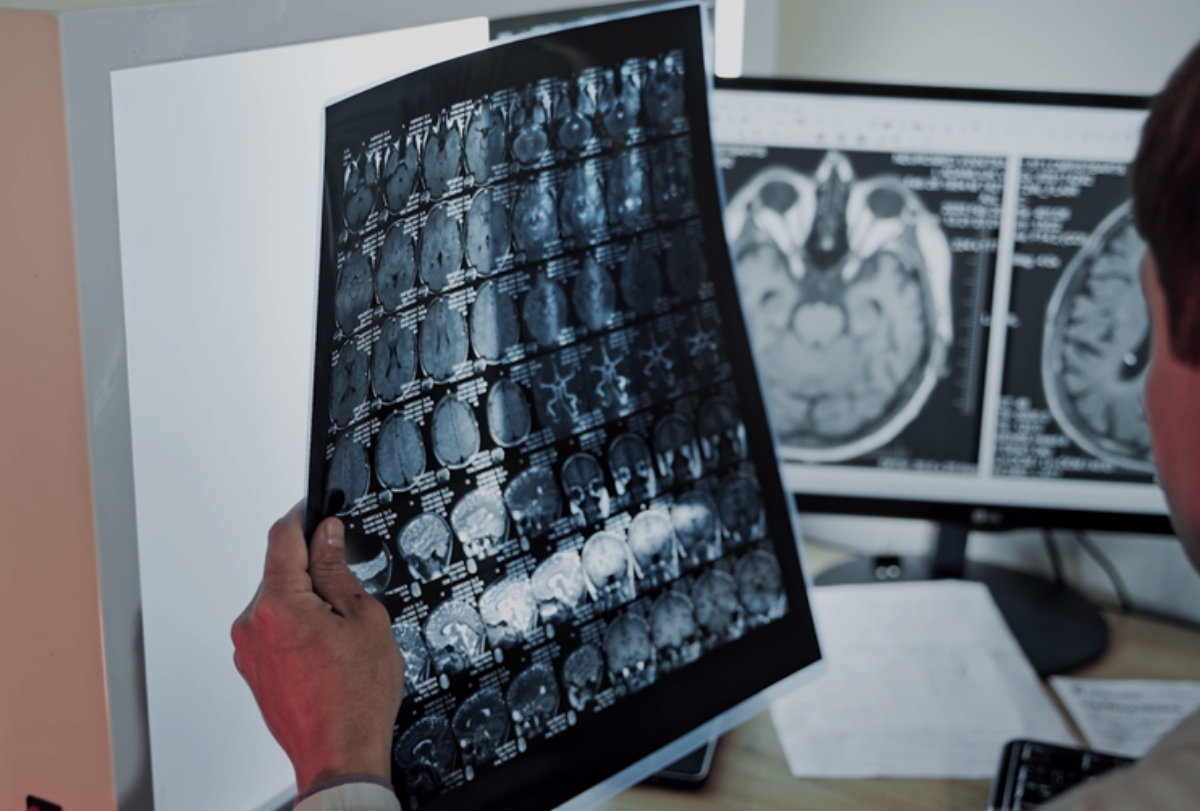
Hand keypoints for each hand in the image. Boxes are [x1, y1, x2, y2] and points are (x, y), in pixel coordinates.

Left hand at [232, 504, 404, 792]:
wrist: (340, 754)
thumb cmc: (355, 699)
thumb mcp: (364, 619)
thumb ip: (338, 570)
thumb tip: (327, 536)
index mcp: (278, 605)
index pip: (283, 538)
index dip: (304, 518)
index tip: (318, 513)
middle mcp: (252, 625)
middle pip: (281, 573)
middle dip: (312, 574)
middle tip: (348, 599)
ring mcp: (247, 651)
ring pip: (278, 605)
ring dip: (305, 607)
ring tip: (339, 640)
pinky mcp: (251, 671)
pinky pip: (273, 633)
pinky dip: (296, 632)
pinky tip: (326, 657)